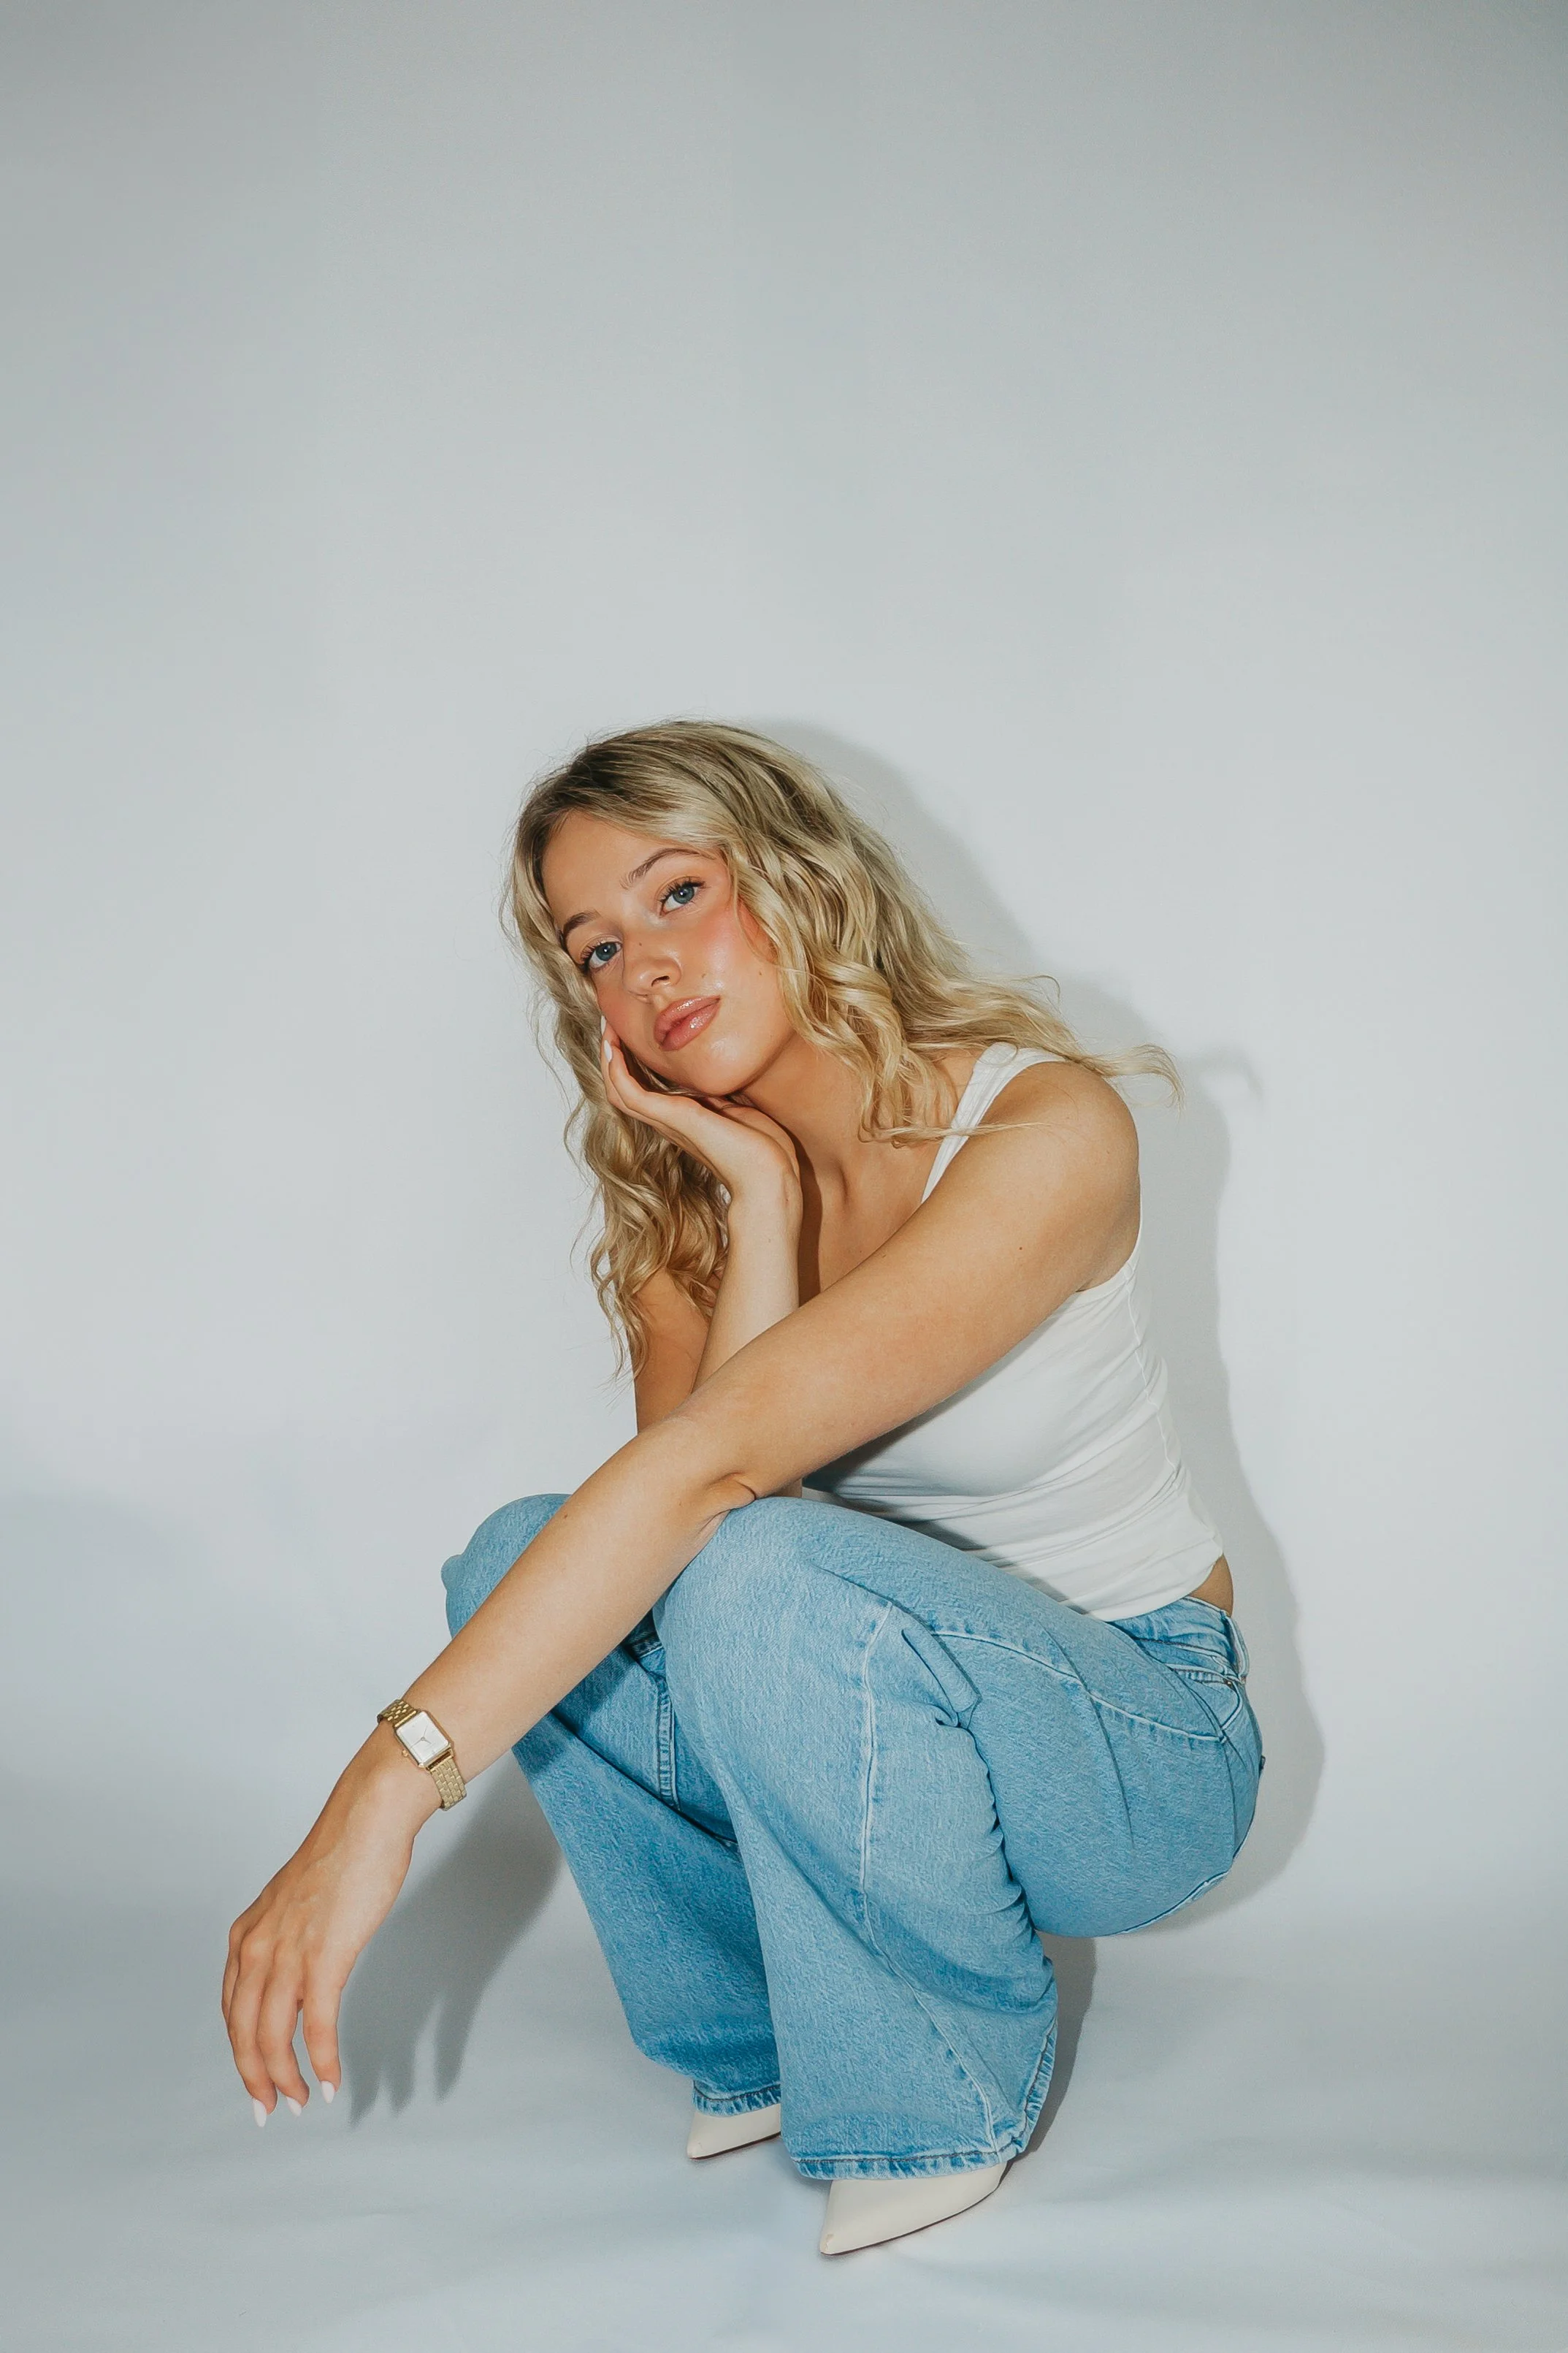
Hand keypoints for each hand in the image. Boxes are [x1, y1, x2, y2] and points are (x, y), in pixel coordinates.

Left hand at [222, 1732, 435, 2117]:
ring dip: (286, 2079)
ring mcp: (288, 1954)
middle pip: (244, 2033)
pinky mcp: (324, 1957)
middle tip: (270, 2111)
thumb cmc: (342, 1855)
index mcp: (246, 1936)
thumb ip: (287, 1939)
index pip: (232, 2012)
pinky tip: (331, 2081)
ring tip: (302, 2102)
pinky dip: (321, 2061)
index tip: (257, 2081)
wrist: (367, 1820)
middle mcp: (256, 1948)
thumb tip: (298, 1971)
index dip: (242, 2054)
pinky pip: (315, 2026)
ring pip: (273, 2037)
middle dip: (256, 2079)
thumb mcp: (295, 1903)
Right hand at [601, 1021, 801, 1225]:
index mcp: (685, 1120)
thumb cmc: (764, 1151)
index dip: (633, 1066)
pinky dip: (617, 1071)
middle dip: (614, 1059)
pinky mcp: (674, 1117)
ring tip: (607, 1032)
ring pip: (619, 1092)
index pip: (645, 1092)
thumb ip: (724, 1097)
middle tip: (610, 1028)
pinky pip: (630, 1094)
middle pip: (623, 1091)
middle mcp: (670, 1122)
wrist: (769, 1177)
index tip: (631, 1036)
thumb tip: (722, 1081)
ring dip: (609, 1061)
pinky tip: (614, 1049)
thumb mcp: (742, 1112)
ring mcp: (669, 1121)